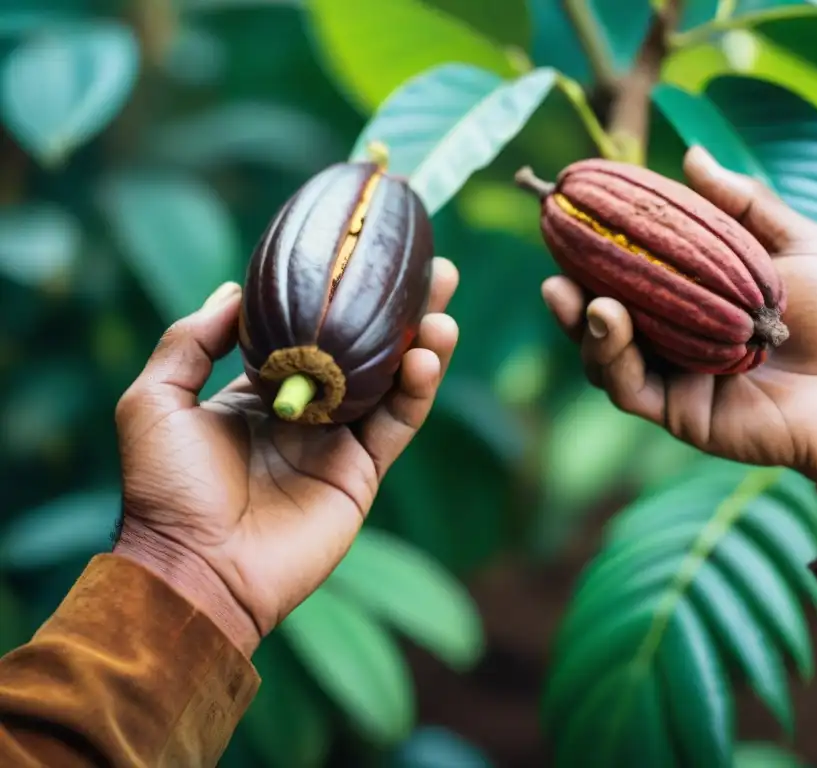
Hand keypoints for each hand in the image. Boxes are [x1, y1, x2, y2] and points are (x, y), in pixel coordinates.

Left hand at [112, 258, 459, 655]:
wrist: (195, 570)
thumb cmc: (164, 489)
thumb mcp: (155, 400)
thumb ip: (190, 340)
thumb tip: (234, 289)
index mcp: (259, 391)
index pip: (308, 330)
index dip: (337, 295)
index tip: (361, 253)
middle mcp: (305, 410)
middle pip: (362, 349)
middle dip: (397, 310)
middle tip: (431, 269)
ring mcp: (338, 443)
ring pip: (391, 382)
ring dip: (421, 343)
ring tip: (441, 305)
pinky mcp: (363, 474)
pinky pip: (398, 424)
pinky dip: (418, 390)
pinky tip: (426, 356)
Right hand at [541, 147, 816, 503]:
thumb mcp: (799, 243)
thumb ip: (746, 204)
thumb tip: (692, 156)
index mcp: (691, 298)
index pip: (631, 271)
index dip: (597, 247)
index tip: (571, 212)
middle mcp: (671, 337)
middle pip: (603, 314)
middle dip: (572, 290)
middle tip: (556, 262)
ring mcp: (671, 376)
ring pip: (604, 354)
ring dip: (583, 324)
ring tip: (580, 296)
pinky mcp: (678, 412)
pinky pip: (630, 388)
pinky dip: (612, 358)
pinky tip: (609, 323)